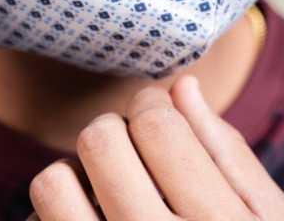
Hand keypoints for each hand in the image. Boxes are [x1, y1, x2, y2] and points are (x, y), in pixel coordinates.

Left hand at [28, 76, 283, 220]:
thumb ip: (230, 157)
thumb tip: (181, 86)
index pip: (158, 125)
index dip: (152, 107)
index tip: (157, 120)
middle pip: (100, 141)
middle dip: (112, 134)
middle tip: (130, 155)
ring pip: (52, 183)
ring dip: (73, 178)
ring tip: (101, 196)